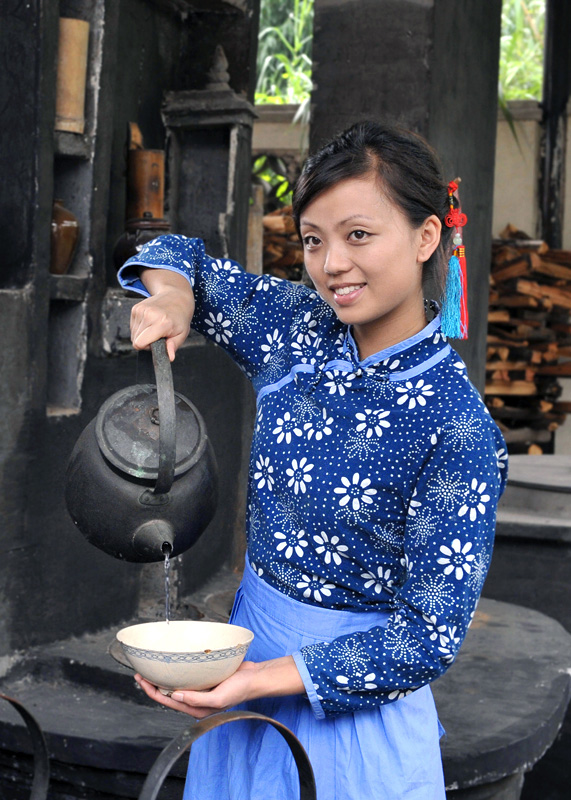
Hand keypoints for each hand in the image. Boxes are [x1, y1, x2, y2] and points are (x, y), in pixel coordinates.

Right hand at [130, 269, 194, 360]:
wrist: (176, 297)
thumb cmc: (180, 318)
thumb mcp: (182, 333)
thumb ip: (173, 346)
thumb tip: (169, 358)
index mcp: (161, 323)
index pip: (140, 343)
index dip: (147, 347)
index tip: (157, 343)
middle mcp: (149, 315)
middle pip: (136, 340)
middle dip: (145, 342)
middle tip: (158, 335)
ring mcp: (141, 310)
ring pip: (133, 334)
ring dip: (143, 334)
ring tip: (155, 327)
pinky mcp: (135, 308)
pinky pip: (132, 327)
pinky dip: (140, 327)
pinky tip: (150, 322)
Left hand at [134, 661, 258, 718]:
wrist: (256, 677)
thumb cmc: (241, 689)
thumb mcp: (219, 697)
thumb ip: (197, 699)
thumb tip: (175, 695)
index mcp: (198, 709)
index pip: (169, 701)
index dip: (153, 692)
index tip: (142, 680)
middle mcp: (196, 701)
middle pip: (169, 694)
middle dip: (153, 685)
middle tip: (140, 673)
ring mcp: (201, 690)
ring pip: (176, 686)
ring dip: (163, 678)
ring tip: (150, 669)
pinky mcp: (206, 679)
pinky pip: (187, 677)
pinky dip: (176, 672)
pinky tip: (172, 665)